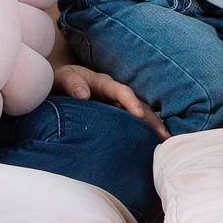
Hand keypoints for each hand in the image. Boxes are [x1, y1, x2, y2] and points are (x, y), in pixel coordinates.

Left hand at [54, 63, 170, 139]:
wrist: (58, 82)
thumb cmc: (59, 80)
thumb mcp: (62, 77)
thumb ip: (72, 83)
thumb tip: (84, 94)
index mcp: (103, 83)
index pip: (121, 91)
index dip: (131, 102)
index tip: (139, 114)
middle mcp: (114, 93)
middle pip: (138, 104)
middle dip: (152, 119)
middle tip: (165, 135)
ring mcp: (116, 104)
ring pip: (139, 114)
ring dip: (152, 127)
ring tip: (165, 142)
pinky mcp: (114, 113)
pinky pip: (131, 122)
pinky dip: (142, 131)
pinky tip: (151, 144)